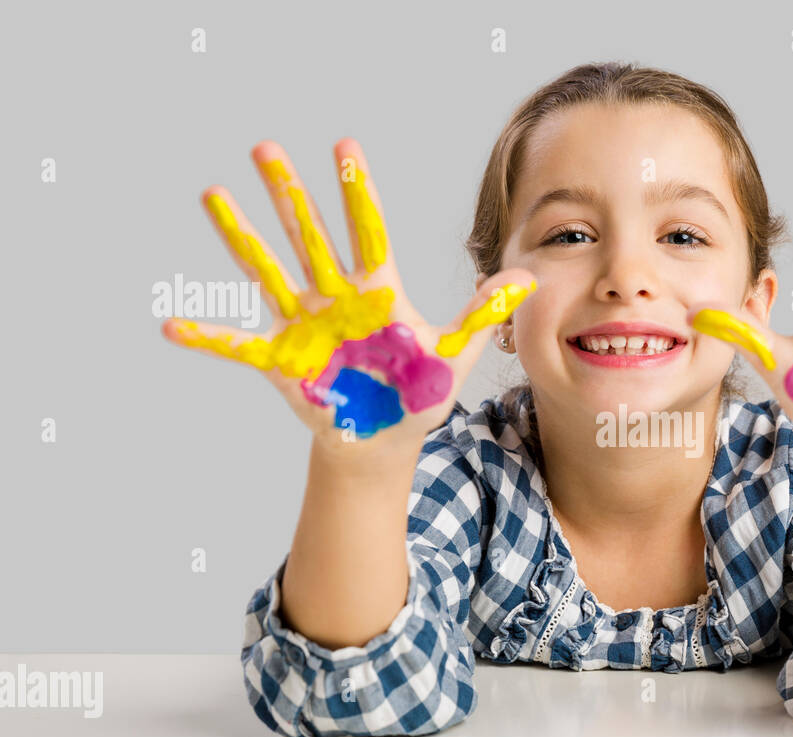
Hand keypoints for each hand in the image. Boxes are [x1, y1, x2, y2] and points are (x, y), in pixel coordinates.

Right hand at [159, 137, 535, 456]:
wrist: (384, 439)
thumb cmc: (418, 393)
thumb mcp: (454, 355)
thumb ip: (481, 316)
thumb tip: (525, 279)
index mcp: (377, 292)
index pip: (366, 231)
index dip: (354, 191)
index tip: (343, 146)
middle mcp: (335, 298)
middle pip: (309, 237)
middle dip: (290, 194)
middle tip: (267, 147)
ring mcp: (304, 325)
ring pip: (269, 270)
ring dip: (241, 235)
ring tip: (214, 194)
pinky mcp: (282, 361)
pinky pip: (238, 346)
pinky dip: (207, 338)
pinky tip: (171, 325)